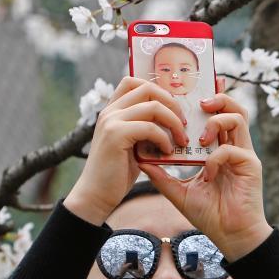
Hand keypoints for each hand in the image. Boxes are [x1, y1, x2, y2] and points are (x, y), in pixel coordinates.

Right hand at [64, 77, 188, 224]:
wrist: (95, 196)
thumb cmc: (116, 173)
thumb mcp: (132, 145)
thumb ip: (143, 128)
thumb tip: (170, 119)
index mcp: (112, 110)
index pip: (135, 82)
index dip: (158, 89)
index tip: (174, 108)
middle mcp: (110, 111)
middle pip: (148, 89)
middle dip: (172, 103)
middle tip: (183, 123)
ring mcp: (111, 121)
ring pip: (153, 106)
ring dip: (173, 122)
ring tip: (181, 140)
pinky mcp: (115, 135)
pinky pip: (150, 127)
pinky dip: (164, 138)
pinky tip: (167, 151)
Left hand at [137, 90, 272, 261]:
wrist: (230, 237)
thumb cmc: (209, 215)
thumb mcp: (179, 192)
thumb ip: (162, 175)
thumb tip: (141, 159)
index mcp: (219, 149)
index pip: (217, 115)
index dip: (208, 100)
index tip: (190, 92)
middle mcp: (234, 147)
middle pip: (233, 108)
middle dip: (216, 99)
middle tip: (199, 104)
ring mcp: (244, 155)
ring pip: (238, 118)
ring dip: (215, 123)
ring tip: (200, 138)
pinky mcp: (251, 165)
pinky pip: (231, 149)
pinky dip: (214, 157)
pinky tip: (207, 174)